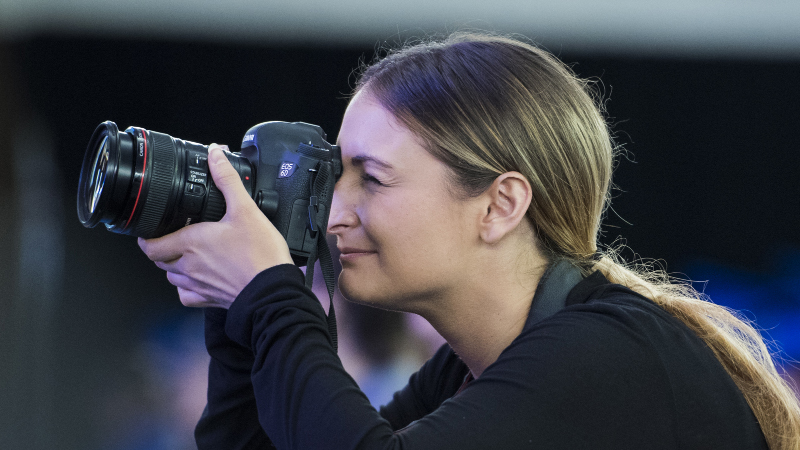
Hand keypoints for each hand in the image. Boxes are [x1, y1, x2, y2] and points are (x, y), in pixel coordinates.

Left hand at [138, 144, 292, 307]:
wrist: (273, 289)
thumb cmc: (260, 254)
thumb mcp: (245, 209)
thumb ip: (227, 180)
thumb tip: (215, 156)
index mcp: (191, 242)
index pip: (150, 245)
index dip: (146, 237)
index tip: (151, 229)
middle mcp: (189, 266)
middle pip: (159, 259)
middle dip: (162, 247)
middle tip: (173, 236)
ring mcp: (197, 285)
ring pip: (171, 277)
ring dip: (173, 266)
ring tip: (187, 254)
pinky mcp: (209, 300)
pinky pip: (186, 296)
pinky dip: (187, 288)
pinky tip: (199, 277)